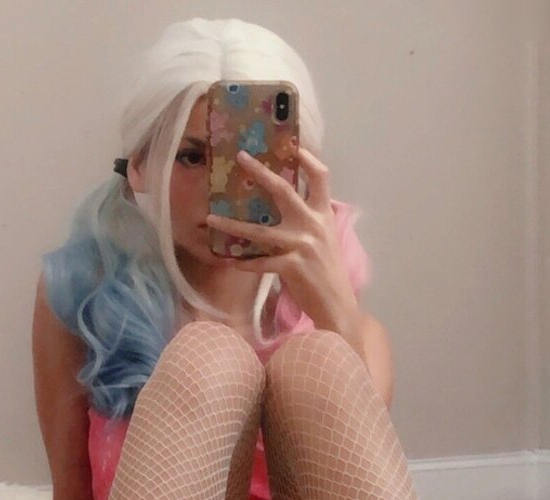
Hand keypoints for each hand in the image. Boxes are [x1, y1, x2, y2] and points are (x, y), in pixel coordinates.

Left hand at [206, 146, 360, 331]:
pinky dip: (244, 263)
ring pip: (260, 231)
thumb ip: (309, 222)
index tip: (292, 144)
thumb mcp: (325, 240)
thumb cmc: (328, 273)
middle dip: (260, 172)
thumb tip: (284, 209)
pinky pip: (261, 262)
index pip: (321, 177)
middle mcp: (313, 225)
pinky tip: (229, 261)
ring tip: (211, 218)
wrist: (337, 305)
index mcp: (323, 215)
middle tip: (240, 157)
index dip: (307, 158)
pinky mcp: (292, 267)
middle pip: (284, 190)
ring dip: (233, 224)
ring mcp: (302, 245)